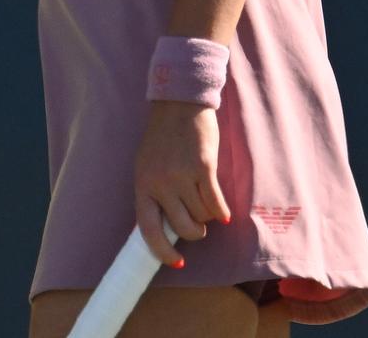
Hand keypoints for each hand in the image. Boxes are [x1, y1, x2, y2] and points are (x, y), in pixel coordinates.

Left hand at [132, 100, 230, 264]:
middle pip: (183, 228)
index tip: (176, 262)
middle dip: (195, 232)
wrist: (179, 104)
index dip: (162, 251)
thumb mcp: (147, 166)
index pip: (148, 230)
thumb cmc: (163, 138)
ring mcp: (182, 176)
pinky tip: (224, 214)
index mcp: (142, 184)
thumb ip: (153, 194)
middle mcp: (161, 183)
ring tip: (204, 199)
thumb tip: (164, 228)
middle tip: (198, 225)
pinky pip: (216, 203)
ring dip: (207, 215)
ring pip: (202, 216)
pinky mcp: (204, 168)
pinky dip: (222, 212)